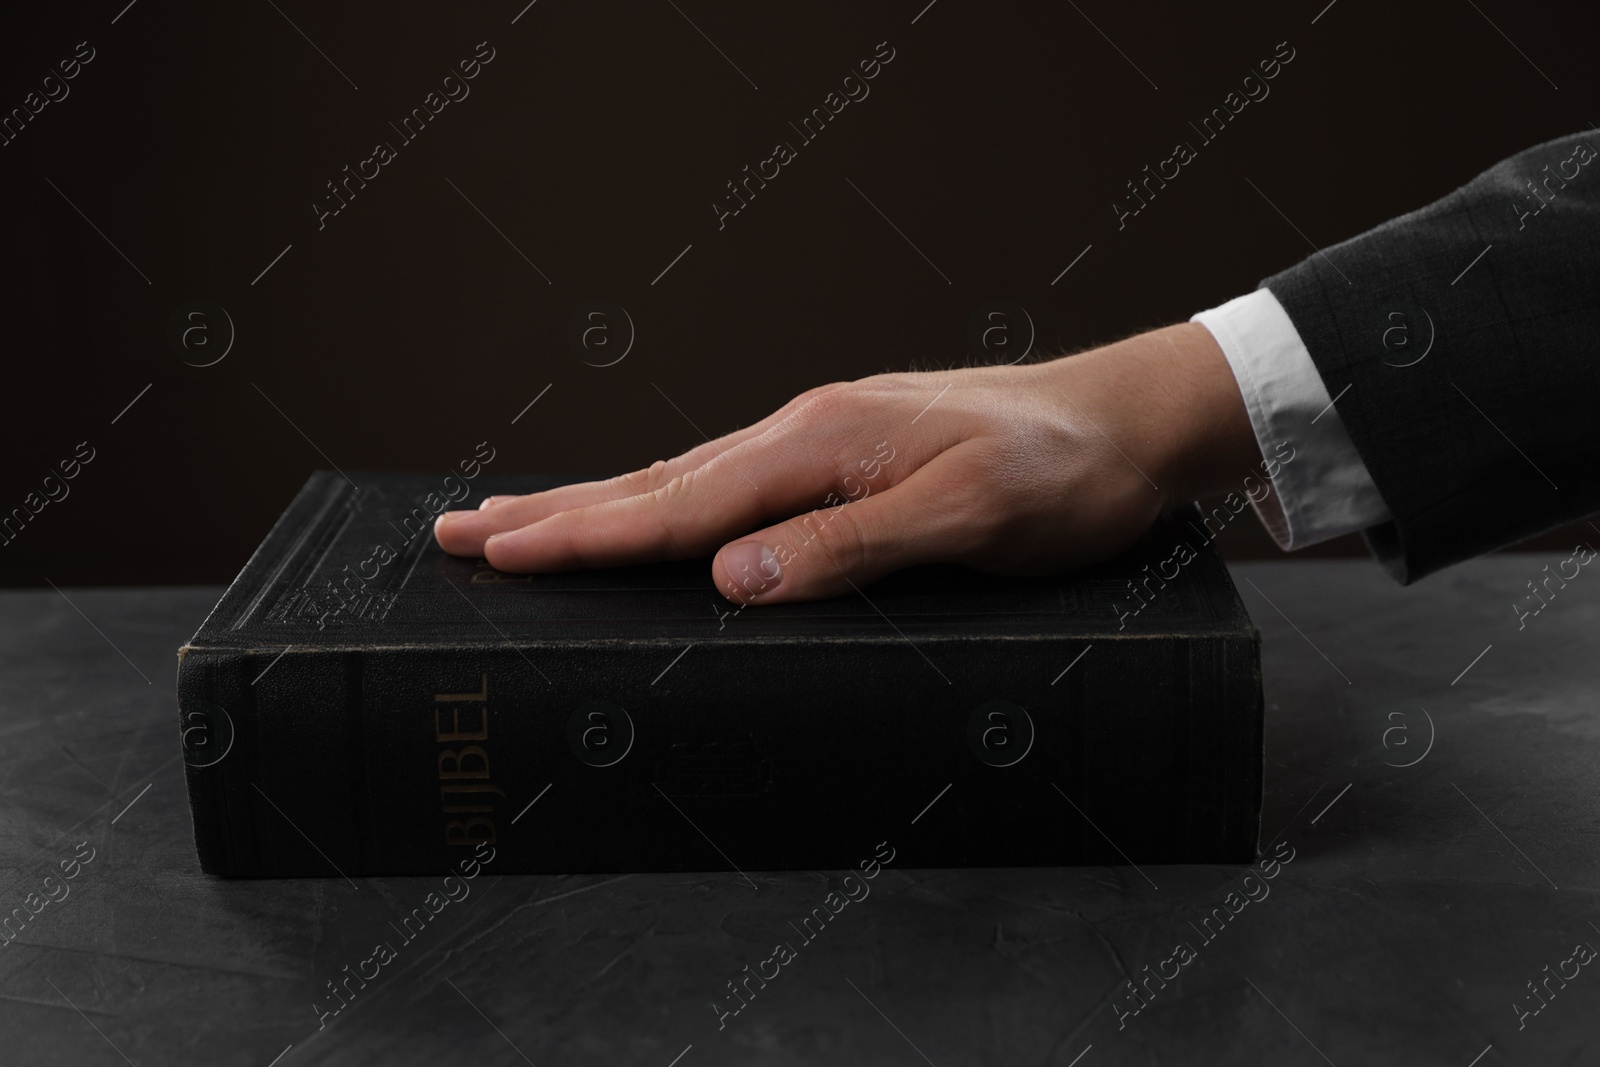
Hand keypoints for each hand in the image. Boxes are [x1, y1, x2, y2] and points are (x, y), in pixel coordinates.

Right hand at [433, 323, 1259, 603]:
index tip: (493, 553)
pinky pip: (726, 482)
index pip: (676, 505)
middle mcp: (803, 431)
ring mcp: (819, 439)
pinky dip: (662, 499)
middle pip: (653, 482)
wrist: (1125, 420)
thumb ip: (851, 547)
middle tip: (456, 530)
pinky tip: (650, 512)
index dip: (580, 536)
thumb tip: (732, 580)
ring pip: (681, 479)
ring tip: (517, 518)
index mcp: (817, 443)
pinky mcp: (842, 456)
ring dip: (593, 502)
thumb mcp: (970, 519)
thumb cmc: (1060, 474)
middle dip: (550, 512)